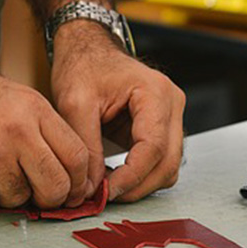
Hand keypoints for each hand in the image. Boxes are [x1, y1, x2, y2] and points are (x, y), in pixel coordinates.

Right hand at [0, 58, 90, 209]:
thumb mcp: (9, 94)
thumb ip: (38, 126)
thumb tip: (64, 165)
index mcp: (33, 108)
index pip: (77, 154)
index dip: (80, 180)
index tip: (75, 189)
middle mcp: (17, 132)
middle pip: (57, 185)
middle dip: (53, 199)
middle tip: (43, 197)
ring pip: (21, 198)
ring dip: (11, 195)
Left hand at [50, 23, 185, 201]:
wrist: (86, 50)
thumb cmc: (82, 66)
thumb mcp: (75, 103)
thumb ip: (85, 145)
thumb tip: (91, 186)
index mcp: (155, 93)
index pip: (153, 147)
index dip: (131, 176)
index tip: (106, 191)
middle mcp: (171, 104)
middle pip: (168, 162)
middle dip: (137, 186)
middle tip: (105, 197)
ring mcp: (170, 117)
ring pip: (168, 167)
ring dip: (140, 184)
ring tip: (106, 187)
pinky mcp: (161, 128)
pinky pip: (159, 161)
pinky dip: (140, 175)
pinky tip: (114, 177)